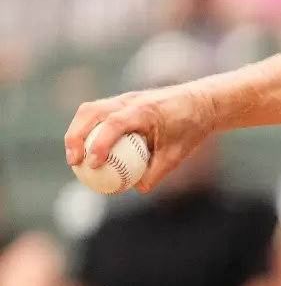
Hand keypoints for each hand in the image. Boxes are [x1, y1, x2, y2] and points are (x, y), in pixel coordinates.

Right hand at [63, 83, 219, 193]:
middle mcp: (131, 100)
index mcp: (146, 110)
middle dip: (76, 136)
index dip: (100, 143)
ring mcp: (124, 98)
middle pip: (92, 111)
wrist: (200, 102)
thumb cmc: (190, 128)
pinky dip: (86, 128)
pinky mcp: (121, 101)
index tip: (93, 164)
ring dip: (76, 131)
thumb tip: (135, 188)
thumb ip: (156, 171)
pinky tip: (84, 150)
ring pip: (90, 110)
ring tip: (74, 158)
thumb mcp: (177, 154)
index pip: (115, 123)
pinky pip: (96, 113)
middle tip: (74, 162)